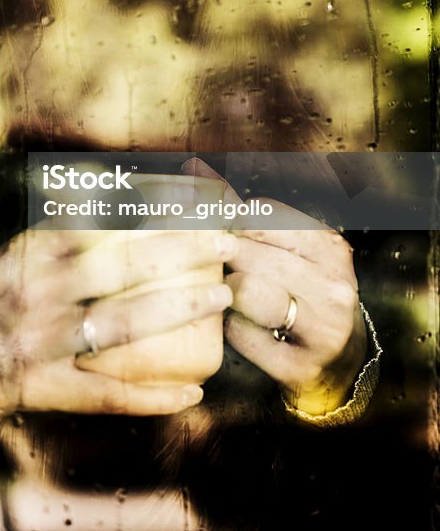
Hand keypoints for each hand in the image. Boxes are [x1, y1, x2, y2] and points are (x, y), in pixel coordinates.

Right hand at [0, 225, 235, 418]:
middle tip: (225, 242)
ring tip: (221, 296)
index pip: (101, 222)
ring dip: (176, 311)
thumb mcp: (26, 246)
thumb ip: (70, 218)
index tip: (197, 202)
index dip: (153, 211)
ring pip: (120, 326)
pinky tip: (195, 391)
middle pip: (118, 269)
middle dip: (178, 252)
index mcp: (32, 253)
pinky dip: (154, 396)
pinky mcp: (48, 390)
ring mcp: (42, 345)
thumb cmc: (0, 292)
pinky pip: (109, 395)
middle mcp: (37, 295)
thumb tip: (127, 183)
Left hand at [184, 158, 367, 416]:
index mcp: (330, 246)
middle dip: (225, 258)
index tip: (226, 232)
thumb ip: (241, 211)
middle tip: (223, 266)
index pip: (263, 215)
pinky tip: (239, 328)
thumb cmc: (300, 293)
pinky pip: (244, 337)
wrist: (338, 363)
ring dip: (228, 292)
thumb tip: (192, 164)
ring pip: (247, 291)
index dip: (232, 222)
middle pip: (249, 253)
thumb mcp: (287, 248)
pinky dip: (233, 331)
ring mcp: (323, 328)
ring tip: (233, 295)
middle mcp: (334, 284)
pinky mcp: (303, 366)